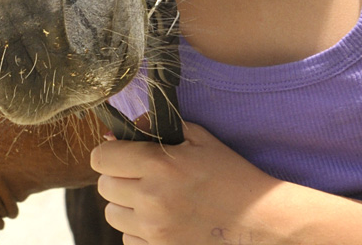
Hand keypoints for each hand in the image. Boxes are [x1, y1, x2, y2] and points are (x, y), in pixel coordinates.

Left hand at [91, 121, 284, 243]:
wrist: (261, 221)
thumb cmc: (231, 175)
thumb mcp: (199, 139)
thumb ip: (157, 128)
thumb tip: (118, 130)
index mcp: (159, 165)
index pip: (101, 157)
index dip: (109, 152)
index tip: (121, 153)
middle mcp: (151, 199)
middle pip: (103, 186)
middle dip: (118, 177)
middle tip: (141, 175)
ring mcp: (155, 230)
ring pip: (112, 214)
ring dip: (125, 205)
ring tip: (152, 199)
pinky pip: (128, 239)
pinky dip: (138, 230)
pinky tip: (161, 220)